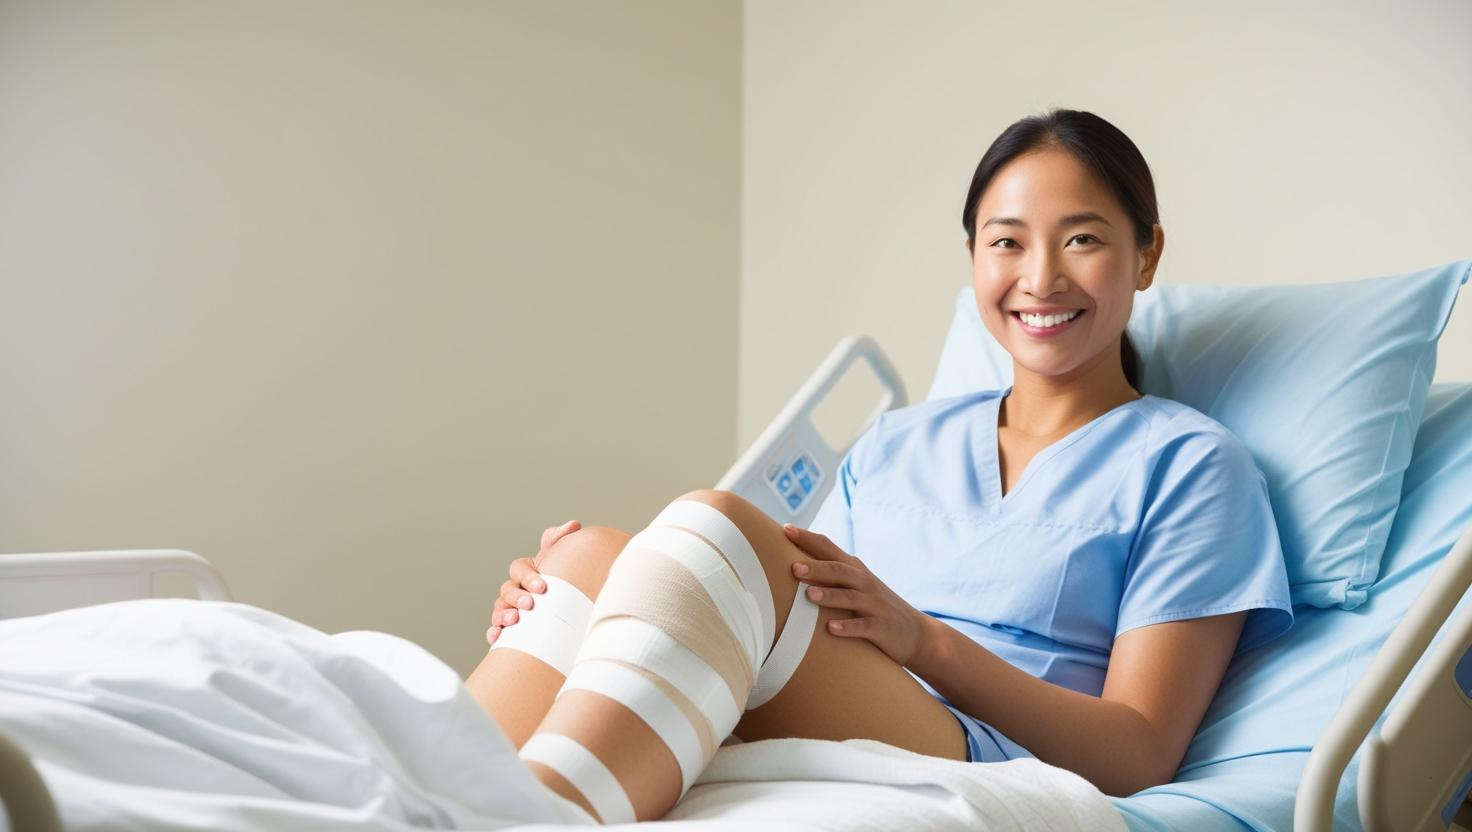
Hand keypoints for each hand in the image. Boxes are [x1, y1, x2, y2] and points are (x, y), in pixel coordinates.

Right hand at [487, 520, 579, 644]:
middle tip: (529, 605)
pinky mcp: (511, 627)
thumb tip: (574, 525)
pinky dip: (494, 632)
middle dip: (516, 597)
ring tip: (513, 620)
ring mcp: (511, 607)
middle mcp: (515, 588)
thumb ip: (563, 541)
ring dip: (502, 614)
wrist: (570, 604)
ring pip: (499, 608)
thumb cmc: (563, 576)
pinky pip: (496, 629)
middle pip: (507, 589)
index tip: (542, 587)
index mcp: (526, 570)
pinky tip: (496, 637)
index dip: (528, 577)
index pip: (519, 568)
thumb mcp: (561, 558)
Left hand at [782, 523, 931, 666]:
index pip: (828, 548)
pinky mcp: (881, 627)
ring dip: (830, 595)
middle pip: (838, 571)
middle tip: (792, 567)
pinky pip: (863, 626)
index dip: (808, 538)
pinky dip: (848, 626)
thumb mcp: (857, 585)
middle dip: (816, 568)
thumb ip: (831, 574)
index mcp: (854, 570)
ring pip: (850, 597)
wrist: (918, 633)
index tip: (785, 529)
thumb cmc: (875, 607)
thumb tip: (791, 564)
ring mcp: (874, 604)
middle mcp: (865, 582)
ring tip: (809, 595)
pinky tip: (831, 629)